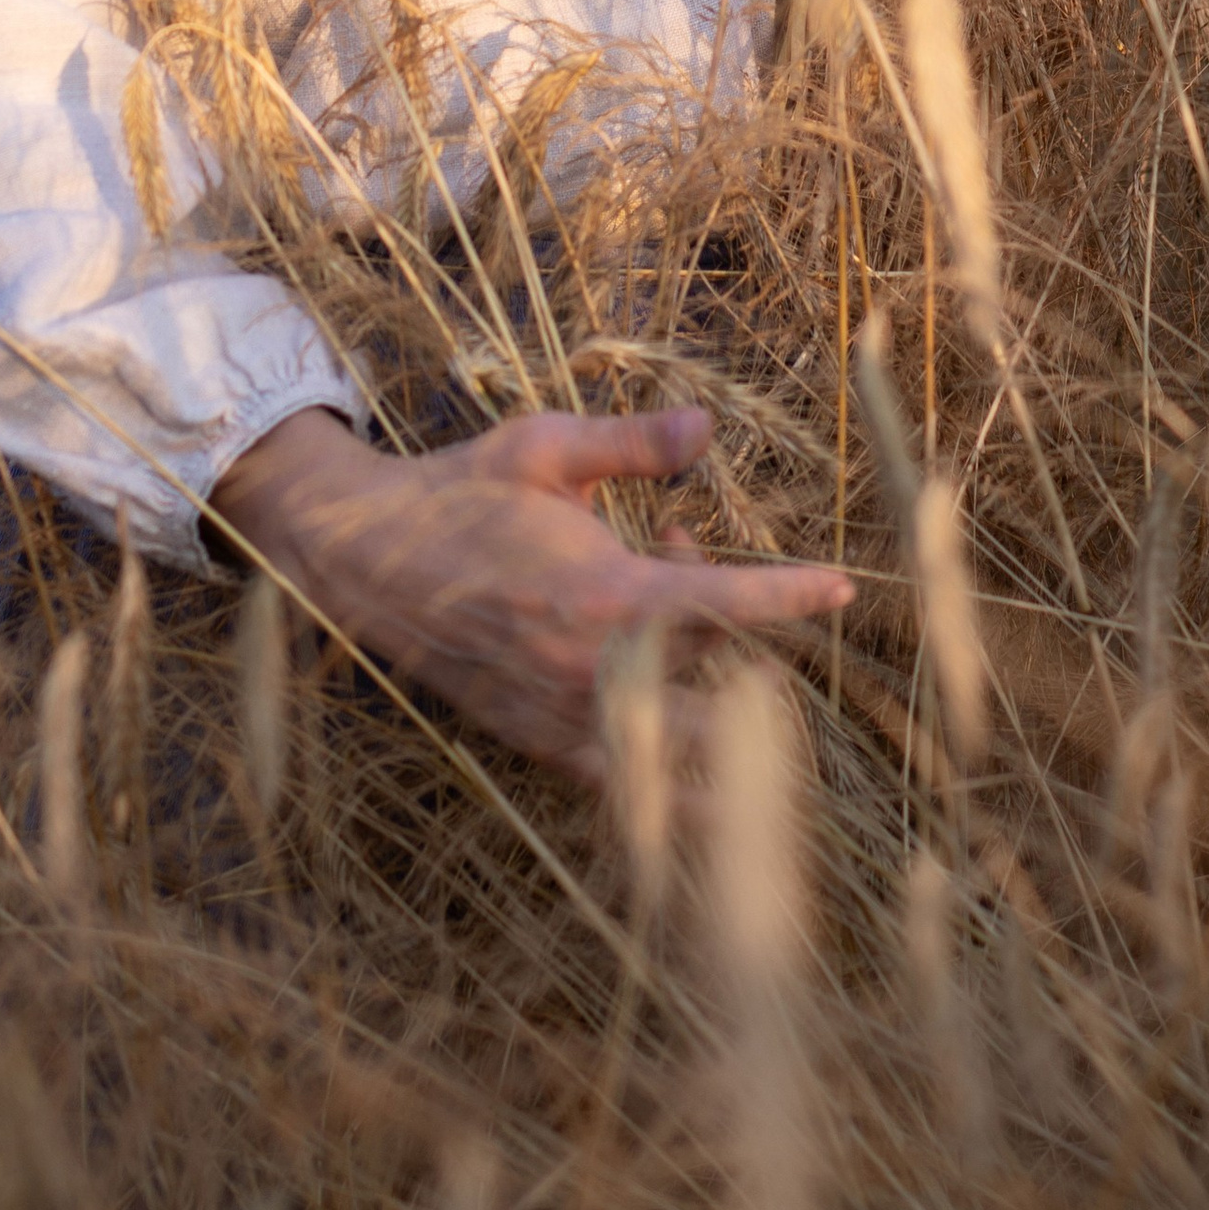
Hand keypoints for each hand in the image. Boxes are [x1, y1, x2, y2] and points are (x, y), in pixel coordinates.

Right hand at [207, 403, 850, 784]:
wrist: (365, 561)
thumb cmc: (460, 493)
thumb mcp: (544, 447)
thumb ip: (632, 443)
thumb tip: (708, 427)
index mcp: (603, 594)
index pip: (725, 606)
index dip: (792, 596)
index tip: (843, 586)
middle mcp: (591, 670)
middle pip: (717, 696)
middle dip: (754, 668)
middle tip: (747, 617)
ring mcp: (563, 718)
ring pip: (676, 757)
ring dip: (718, 724)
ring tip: (731, 684)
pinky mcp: (539, 743)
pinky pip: (623, 781)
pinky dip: (666, 771)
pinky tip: (682, 729)